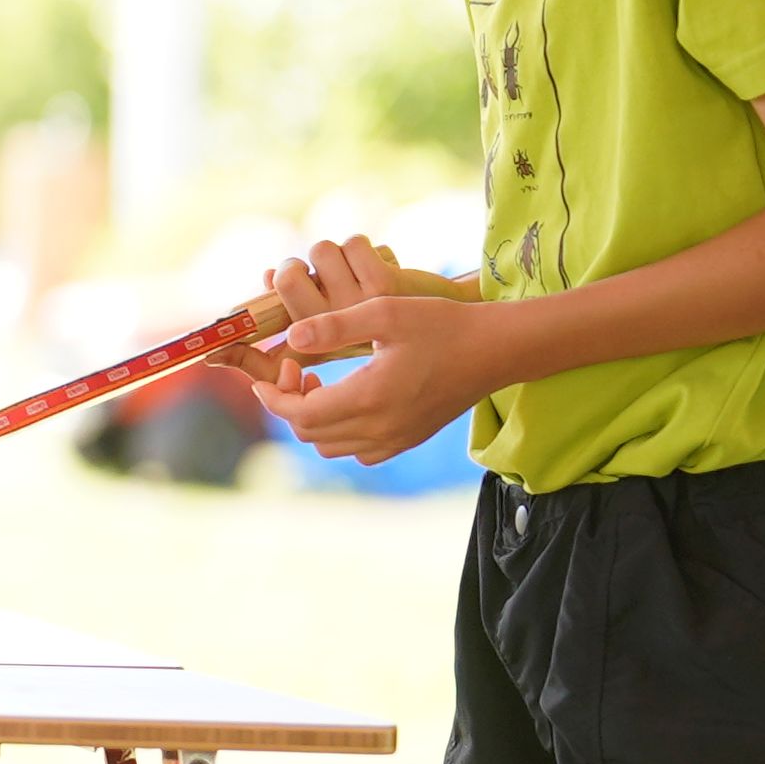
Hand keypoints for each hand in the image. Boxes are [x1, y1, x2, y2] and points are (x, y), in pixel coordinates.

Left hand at [247, 232, 497, 466]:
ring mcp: (397, 440)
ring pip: (331, 446)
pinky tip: (346, 397)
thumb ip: (333, 326)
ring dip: (312, 418)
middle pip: (310, 434)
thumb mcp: (384, 312)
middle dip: (289, 403)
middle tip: (295, 366)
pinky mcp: (409, 439)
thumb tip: (289, 338)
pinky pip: (359, 450)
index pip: (299, 415)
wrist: (496, 349)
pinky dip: (339, 431)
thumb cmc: (442, 325)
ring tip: (316, 381)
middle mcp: (380, 430)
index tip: (268, 371)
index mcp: (369, 399)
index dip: (273, 396)